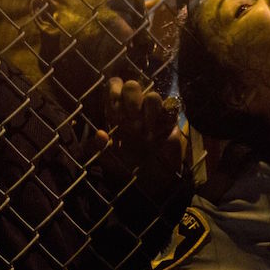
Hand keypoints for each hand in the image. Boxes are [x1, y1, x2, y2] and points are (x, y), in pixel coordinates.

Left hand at [93, 78, 185, 200]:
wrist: (151, 183)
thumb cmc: (127, 169)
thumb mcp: (107, 160)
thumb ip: (99, 148)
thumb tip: (100, 133)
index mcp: (117, 115)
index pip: (113, 88)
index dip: (113, 90)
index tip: (114, 108)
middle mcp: (134, 111)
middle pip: (132, 86)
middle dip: (130, 100)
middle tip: (131, 120)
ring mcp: (153, 116)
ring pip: (152, 95)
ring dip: (147, 111)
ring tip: (145, 131)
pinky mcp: (169, 123)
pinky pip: (170, 109)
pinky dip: (163, 117)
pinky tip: (157, 131)